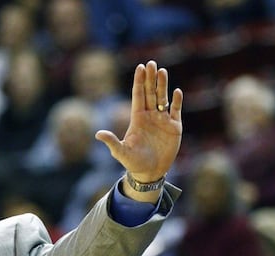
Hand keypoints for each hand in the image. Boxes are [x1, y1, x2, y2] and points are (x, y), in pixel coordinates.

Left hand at [96, 60, 182, 196]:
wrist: (149, 172)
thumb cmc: (133, 162)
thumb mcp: (121, 152)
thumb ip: (111, 141)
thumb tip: (97, 134)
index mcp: (137, 118)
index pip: (138, 96)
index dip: (139, 82)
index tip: (140, 67)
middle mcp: (150, 116)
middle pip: (151, 93)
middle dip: (151, 78)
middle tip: (151, 63)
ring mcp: (163, 120)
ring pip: (163, 98)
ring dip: (163, 85)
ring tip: (162, 71)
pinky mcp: (174, 128)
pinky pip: (176, 111)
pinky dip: (176, 102)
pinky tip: (176, 92)